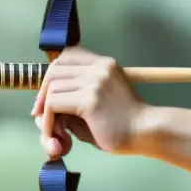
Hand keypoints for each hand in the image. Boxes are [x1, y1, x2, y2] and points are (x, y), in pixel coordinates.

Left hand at [30, 47, 147, 157]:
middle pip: (55, 69)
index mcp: (105, 64)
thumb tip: (43, 109)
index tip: (48, 97)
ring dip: (46, 113)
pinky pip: (54, 104)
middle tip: (42, 115)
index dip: (52, 75)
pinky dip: (49, 121)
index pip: (67, 55)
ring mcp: (95, 81)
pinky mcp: (90, 99)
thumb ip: (76, 98)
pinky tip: (56, 135)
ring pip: (51, 88)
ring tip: (53, 132)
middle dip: (43, 93)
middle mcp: (99, 67)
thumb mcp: (101, 101)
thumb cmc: (126, 123)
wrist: (148, 132)